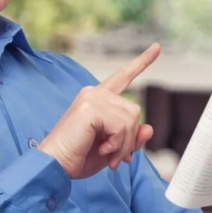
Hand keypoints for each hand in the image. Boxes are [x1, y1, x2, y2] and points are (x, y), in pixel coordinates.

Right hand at [39, 44, 159, 179]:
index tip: (157, 47)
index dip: (141, 62)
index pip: (123, 76)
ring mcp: (92, 98)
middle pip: (134, 111)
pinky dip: (117, 144)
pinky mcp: (90, 107)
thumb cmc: (77, 157)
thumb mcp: (112, 148)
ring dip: (124, 144)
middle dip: (130, 139)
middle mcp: (95, 93)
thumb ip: (130, 138)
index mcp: (98, 99)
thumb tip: (149, 128)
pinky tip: (102, 149)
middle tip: (117, 157)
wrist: (54, 165)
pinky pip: (121, 127)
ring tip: (109, 155)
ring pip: (130, 119)